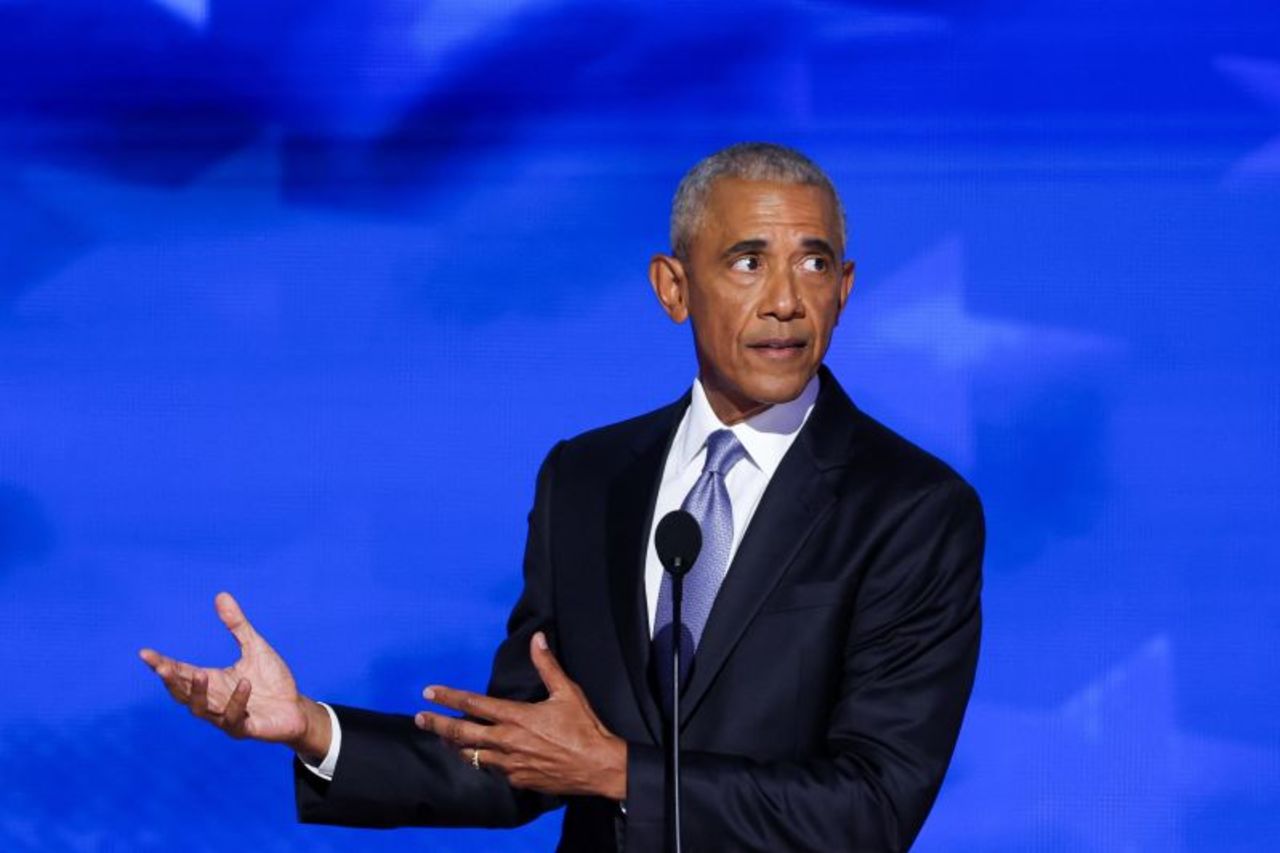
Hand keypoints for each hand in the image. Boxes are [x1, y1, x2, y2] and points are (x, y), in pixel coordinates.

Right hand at [138, 592, 330, 758]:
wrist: (296, 708)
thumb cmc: (272, 680)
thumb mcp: (254, 647)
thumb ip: (237, 625)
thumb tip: (221, 594)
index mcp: (211, 682)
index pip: (180, 672)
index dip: (162, 664)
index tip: (144, 653)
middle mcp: (213, 701)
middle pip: (181, 693)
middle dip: (170, 680)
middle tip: (162, 666)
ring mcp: (225, 717)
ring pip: (200, 709)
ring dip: (197, 693)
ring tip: (199, 674)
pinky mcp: (244, 729)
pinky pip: (234, 718)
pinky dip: (238, 701)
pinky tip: (245, 683)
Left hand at [415, 632, 627, 800]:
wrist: (598, 767)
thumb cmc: (584, 728)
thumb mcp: (567, 692)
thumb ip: (548, 665)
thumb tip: (538, 639)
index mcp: (517, 717)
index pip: (473, 705)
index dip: (448, 698)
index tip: (429, 692)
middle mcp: (508, 741)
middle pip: (462, 734)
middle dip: (438, 725)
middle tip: (420, 718)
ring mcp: (510, 764)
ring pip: (472, 756)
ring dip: (455, 746)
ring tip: (444, 739)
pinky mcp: (518, 780)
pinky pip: (492, 770)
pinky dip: (483, 761)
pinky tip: (479, 758)